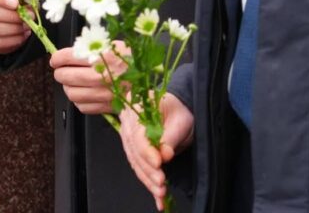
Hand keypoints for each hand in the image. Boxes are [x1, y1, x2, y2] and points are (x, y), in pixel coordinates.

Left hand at [50, 45, 126, 114]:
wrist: (149, 79)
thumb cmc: (132, 60)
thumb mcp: (114, 45)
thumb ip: (93, 46)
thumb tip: (69, 51)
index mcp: (103, 56)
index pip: (68, 57)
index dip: (57, 58)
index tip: (56, 59)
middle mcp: (101, 76)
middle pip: (65, 76)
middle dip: (60, 72)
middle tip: (62, 70)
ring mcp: (102, 94)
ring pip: (70, 93)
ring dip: (68, 87)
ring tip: (73, 82)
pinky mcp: (104, 107)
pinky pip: (81, 106)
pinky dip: (79, 99)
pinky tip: (85, 92)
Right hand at [120, 92, 194, 210]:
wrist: (178, 112)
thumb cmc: (179, 110)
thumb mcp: (180, 119)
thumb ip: (171, 136)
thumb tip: (165, 154)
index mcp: (136, 110)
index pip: (138, 135)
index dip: (147, 151)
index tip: (158, 163)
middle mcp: (128, 126)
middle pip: (135, 153)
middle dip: (149, 171)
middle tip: (161, 182)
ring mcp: (130, 141)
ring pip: (137, 165)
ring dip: (149, 181)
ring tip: (161, 193)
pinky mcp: (136, 154)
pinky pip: (141, 171)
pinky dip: (150, 185)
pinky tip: (159, 200)